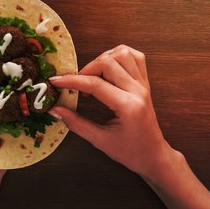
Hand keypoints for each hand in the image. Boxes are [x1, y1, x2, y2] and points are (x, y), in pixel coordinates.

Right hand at [49, 45, 172, 178]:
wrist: (154, 156)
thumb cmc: (130, 152)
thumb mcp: (100, 141)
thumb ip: (76, 123)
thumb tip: (56, 110)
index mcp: (128, 106)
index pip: (95, 84)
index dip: (71, 80)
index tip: (55, 81)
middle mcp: (138, 90)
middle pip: (108, 62)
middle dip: (86, 69)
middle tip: (76, 85)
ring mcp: (144, 85)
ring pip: (122, 53)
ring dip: (102, 59)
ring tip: (92, 75)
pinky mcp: (145, 83)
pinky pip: (134, 57)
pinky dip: (118, 56)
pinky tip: (108, 68)